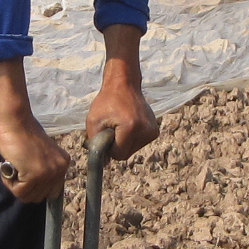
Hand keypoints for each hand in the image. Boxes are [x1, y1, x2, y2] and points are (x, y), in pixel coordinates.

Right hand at [0, 59, 70, 201]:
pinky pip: (19, 191)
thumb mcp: (40, 154)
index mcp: (63, 164)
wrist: (15, 121)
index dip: (35, 187)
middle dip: (24, 187)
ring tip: (13, 165)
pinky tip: (9, 166)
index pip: (51, 192)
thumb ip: (43, 168)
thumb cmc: (21, 134)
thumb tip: (36, 187)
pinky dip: (9, 182)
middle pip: (39, 197)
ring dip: (16, 185)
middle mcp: (59, 170)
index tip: (26, 176)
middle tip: (17, 169)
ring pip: (28, 196)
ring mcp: (48, 173)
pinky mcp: (34, 175)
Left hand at [87, 24, 160, 159]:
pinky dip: (131, 138)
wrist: (124, 84)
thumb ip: (96, 144)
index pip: (118, 155)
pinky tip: (128, 124)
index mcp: (131, 127)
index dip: (109, 147)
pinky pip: (139, 144)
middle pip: (126, 154)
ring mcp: (153, 130)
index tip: (107, 133)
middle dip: (117, 145)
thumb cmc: (106, 101)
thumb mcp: (93, 121)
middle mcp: (146, 130)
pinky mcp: (155, 131)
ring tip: (120, 124)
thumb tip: (104, 164)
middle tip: (112, 127)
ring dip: (124, 142)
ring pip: (133, 150)